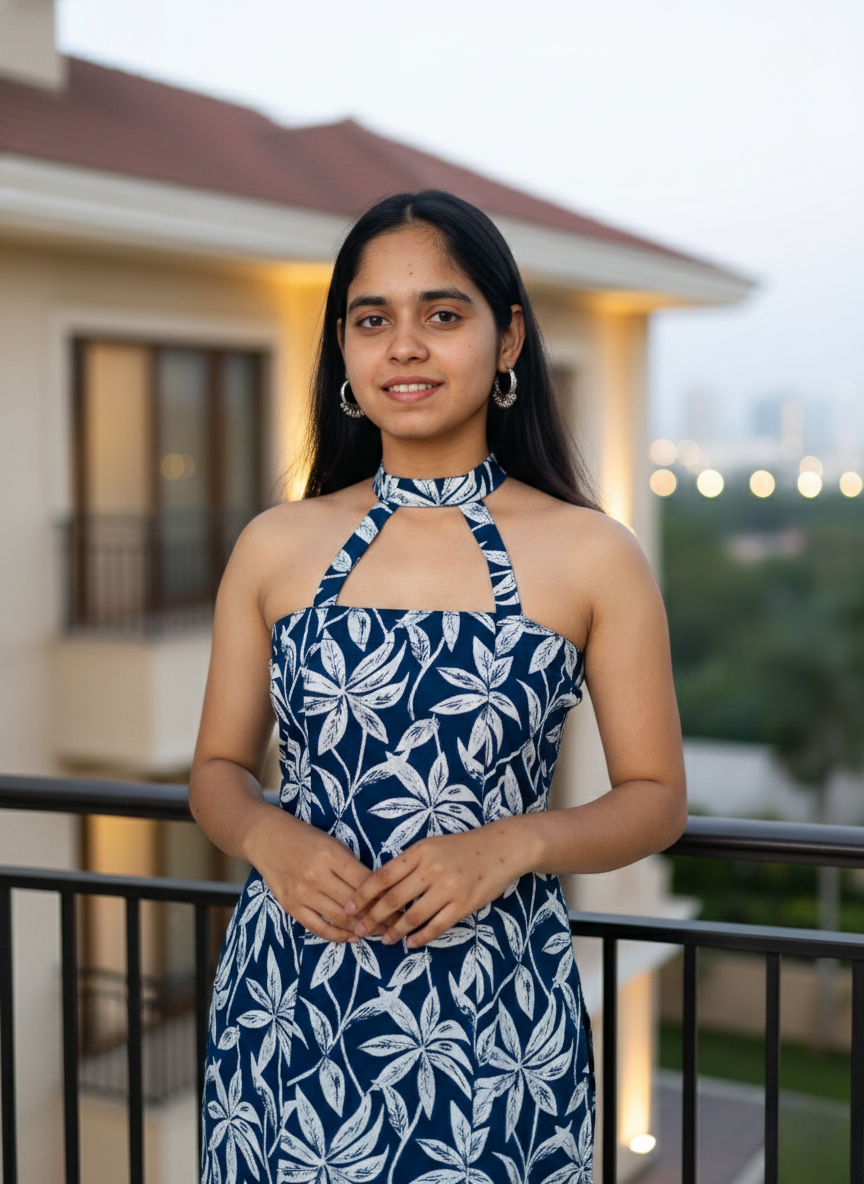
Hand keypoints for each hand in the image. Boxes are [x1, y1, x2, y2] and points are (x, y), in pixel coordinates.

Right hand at [246, 808, 400, 942]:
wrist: (268, 839)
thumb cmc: (307, 838)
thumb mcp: (333, 843)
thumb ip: (353, 866)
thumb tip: (379, 889)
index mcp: (332, 855)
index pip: (366, 882)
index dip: (386, 897)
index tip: (403, 906)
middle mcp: (317, 876)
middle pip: (356, 904)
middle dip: (380, 917)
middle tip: (397, 925)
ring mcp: (303, 893)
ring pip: (340, 918)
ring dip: (363, 928)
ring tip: (380, 933)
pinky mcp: (292, 906)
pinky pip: (318, 928)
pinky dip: (338, 935)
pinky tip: (352, 937)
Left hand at [345, 821, 533, 948]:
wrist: (501, 848)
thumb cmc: (461, 847)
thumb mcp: (431, 846)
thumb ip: (408, 863)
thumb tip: (380, 887)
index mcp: (419, 851)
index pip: (383, 875)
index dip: (363, 894)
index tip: (349, 907)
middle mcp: (431, 869)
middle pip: (393, 899)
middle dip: (372, 918)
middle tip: (359, 930)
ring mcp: (448, 888)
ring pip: (412, 917)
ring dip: (395, 932)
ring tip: (384, 940)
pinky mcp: (463, 905)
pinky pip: (436, 927)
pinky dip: (420, 938)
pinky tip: (411, 943)